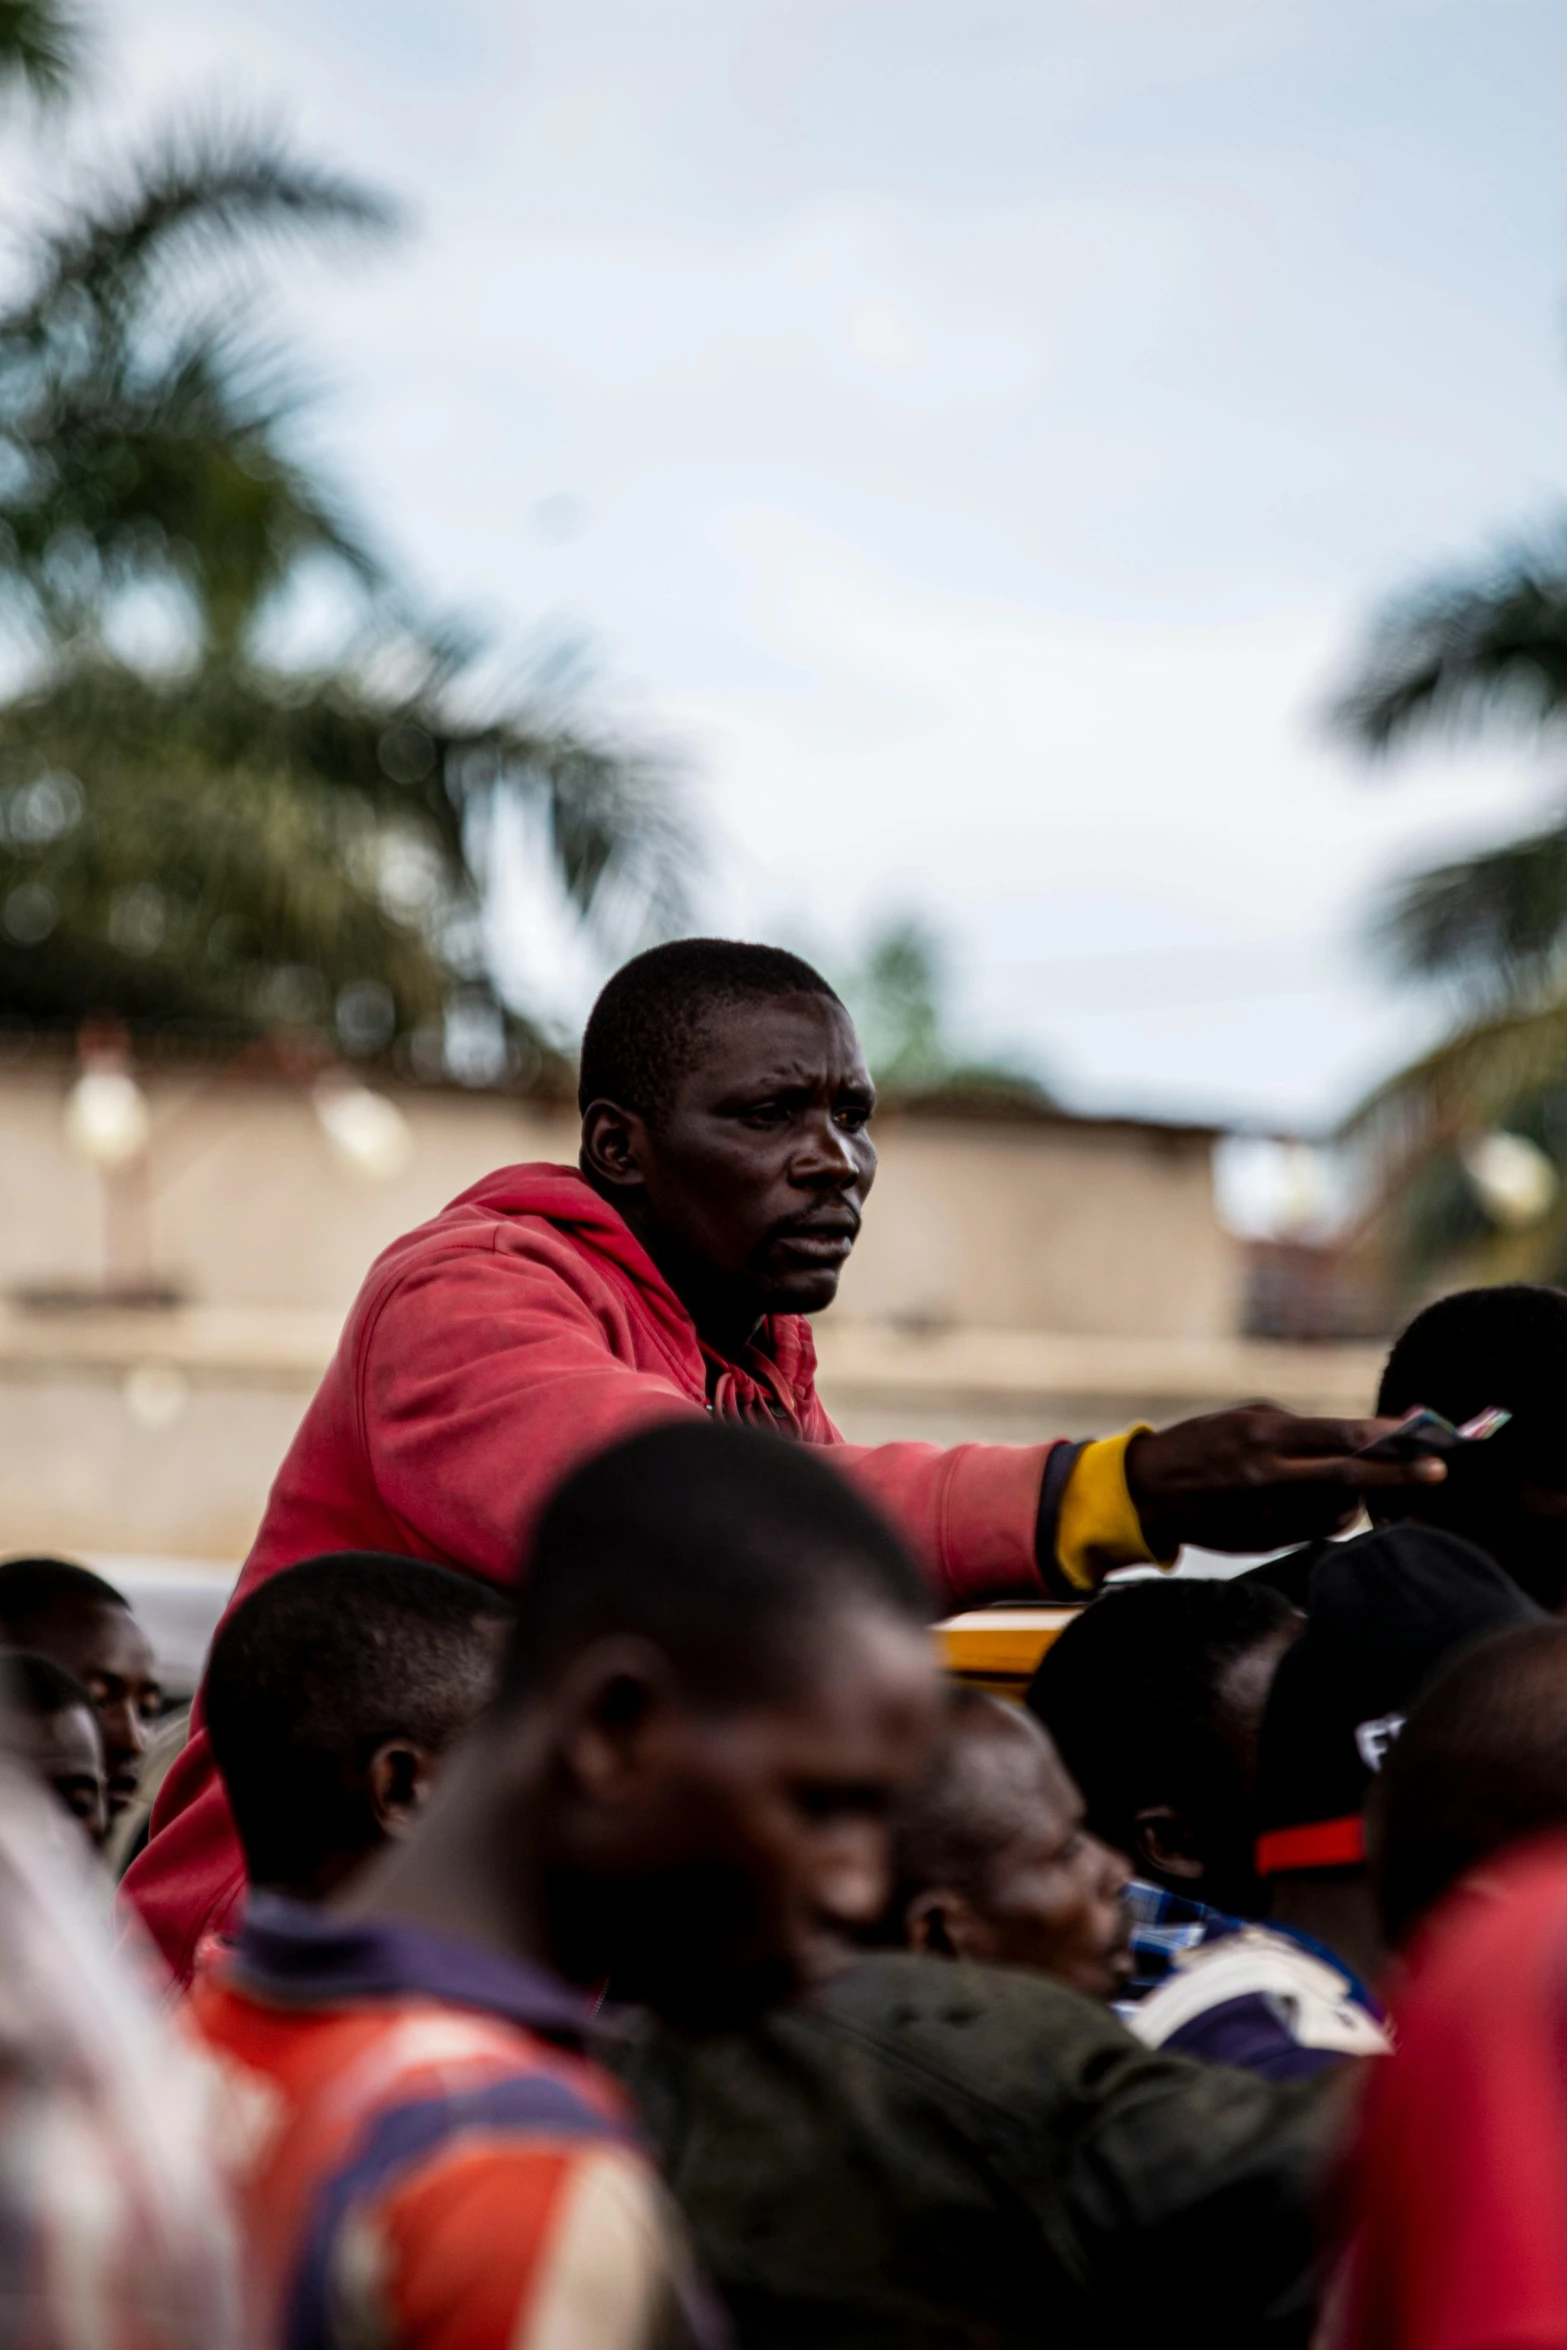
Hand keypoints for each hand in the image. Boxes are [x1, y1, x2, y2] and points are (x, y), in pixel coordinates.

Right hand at [1125, 1403, 1447, 1557]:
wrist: (1148, 1492)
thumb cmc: (1202, 1443)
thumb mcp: (1245, 1419)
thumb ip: (1297, 1428)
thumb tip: (1353, 1437)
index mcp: (1264, 1438)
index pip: (1337, 1436)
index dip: (1384, 1437)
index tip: (1421, 1436)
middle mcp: (1270, 1477)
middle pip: (1349, 1477)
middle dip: (1398, 1475)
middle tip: (1439, 1471)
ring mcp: (1269, 1514)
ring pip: (1338, 1509)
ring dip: (1361, 1494)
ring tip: (1364, 1480)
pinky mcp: (1266, 1540)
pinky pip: (1317, 1529)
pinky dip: (1333, 1513)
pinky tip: (1329, 1500)